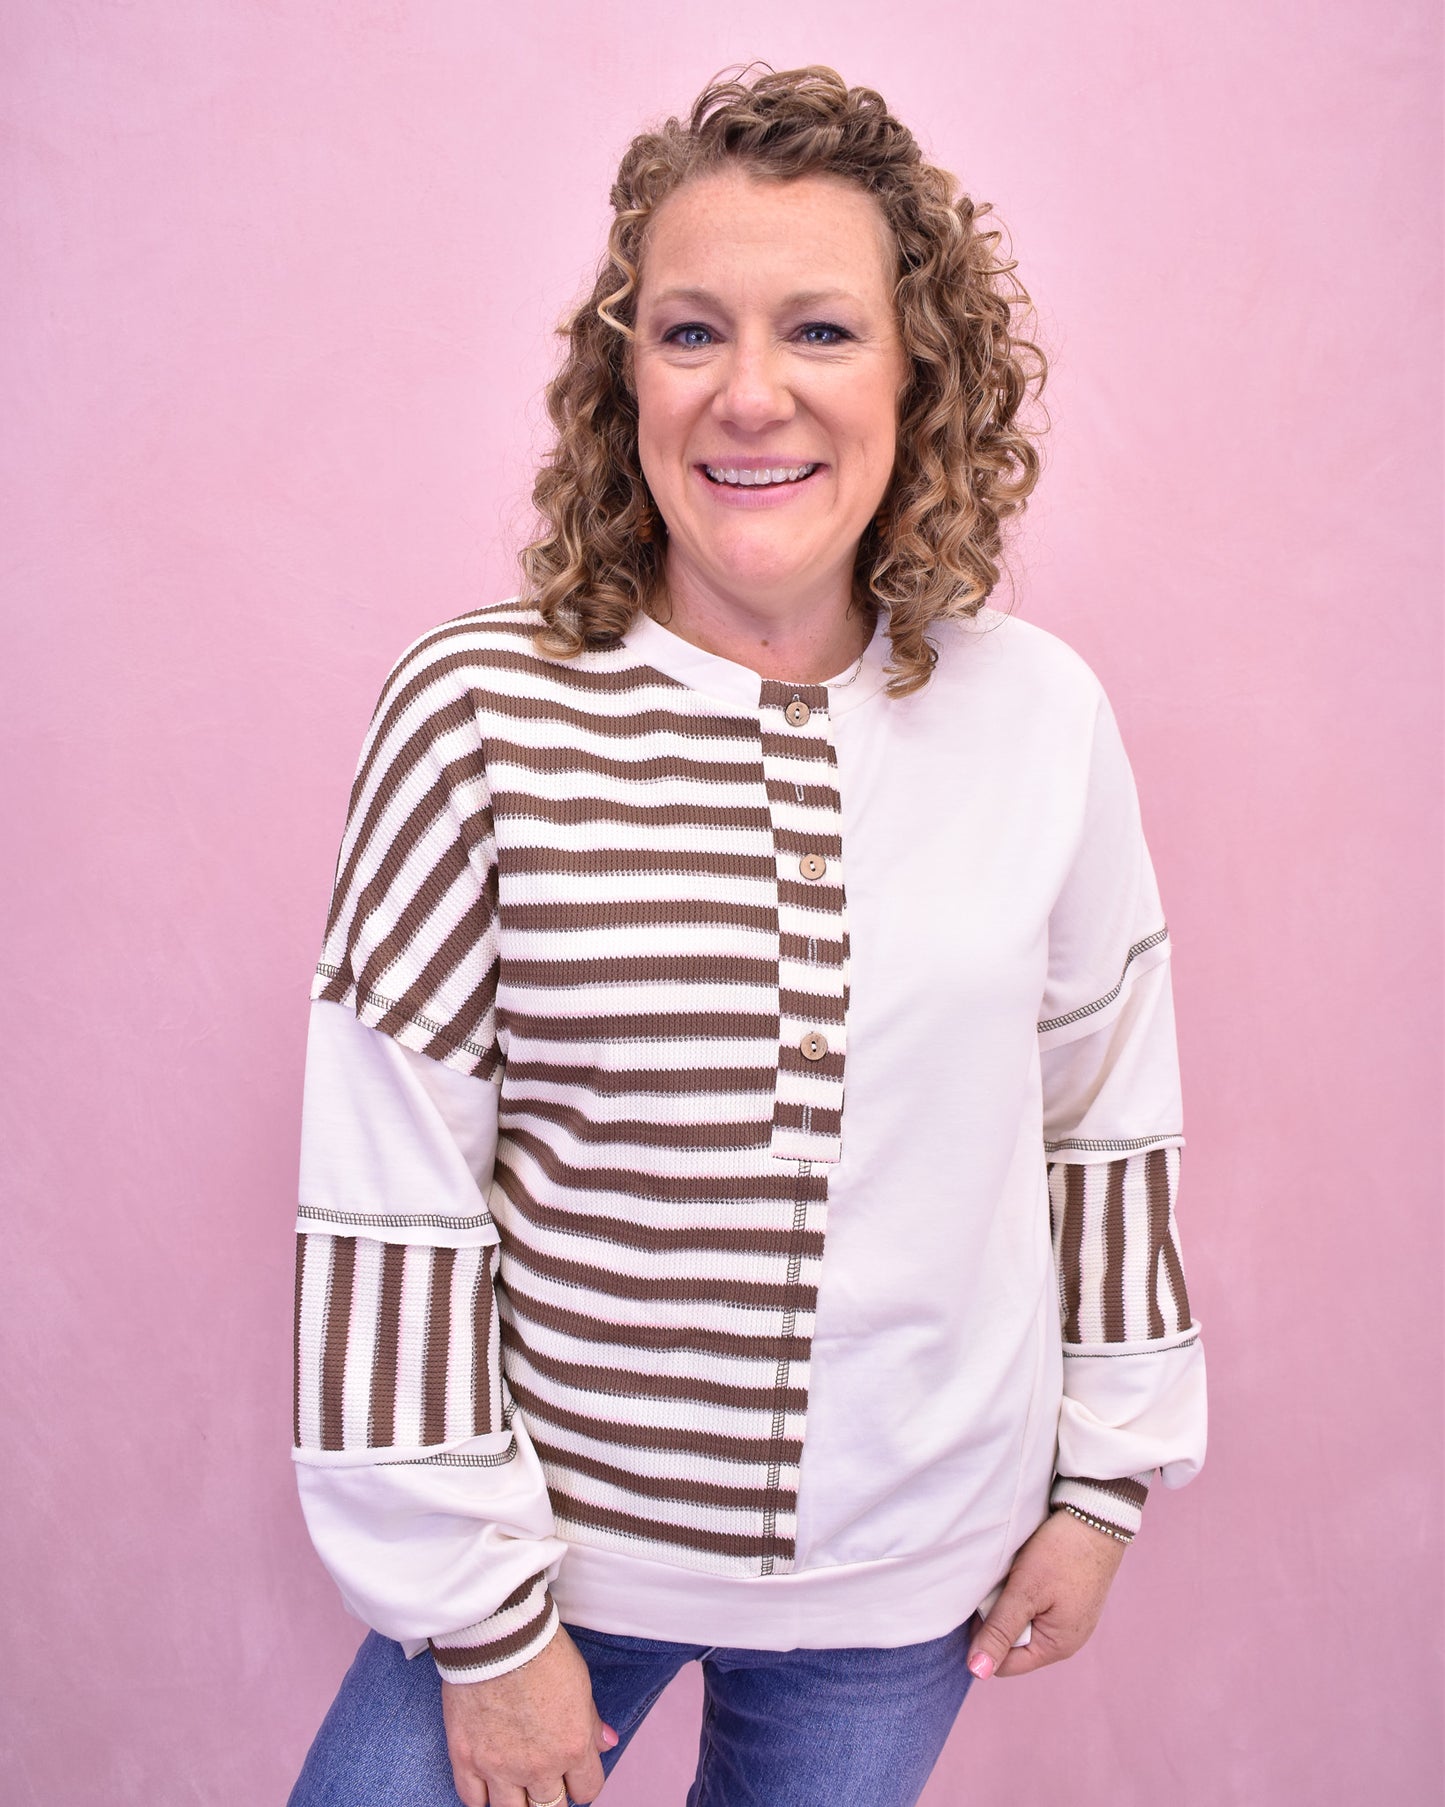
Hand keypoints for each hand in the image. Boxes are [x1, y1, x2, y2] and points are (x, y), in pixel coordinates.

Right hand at [440, 1623, 618, 1805]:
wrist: (497, 1634)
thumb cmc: (542, 1650)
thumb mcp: (580, 1684)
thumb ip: (591, 1722)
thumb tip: (607, 1743)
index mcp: (572, 1747)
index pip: (587, 1791)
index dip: (582, 1783)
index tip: (574, 1774)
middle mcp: (538, 1766)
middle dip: (551, 1795)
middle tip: (544, 1778)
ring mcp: (500, 1767)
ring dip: (517, 1800)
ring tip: (517, 1782)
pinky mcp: (466, 1759)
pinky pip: (473, 1800)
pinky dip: (481, 1795)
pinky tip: (488, 1781)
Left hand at [966, 1509, 1126, 1679]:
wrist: (1096, 1516)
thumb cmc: (1062, 1554)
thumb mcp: (1025, 1591)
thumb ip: (1000, 1631)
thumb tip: (978, 1671)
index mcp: (1058, 1646)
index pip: (1007, 1663)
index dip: (987, 1638)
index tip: (984, 1605)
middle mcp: (1066, 1638)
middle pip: (1015, 1642)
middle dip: (1000, 1617)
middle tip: (1002, 1585)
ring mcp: (1069, 1618)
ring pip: (1024, 1620)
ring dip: (1012, 1600)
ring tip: (1017, 1574)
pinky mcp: (1069, 1598)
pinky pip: (1036, 1605)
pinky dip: (1025, 1589)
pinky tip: (1029, 1569)